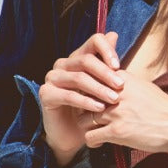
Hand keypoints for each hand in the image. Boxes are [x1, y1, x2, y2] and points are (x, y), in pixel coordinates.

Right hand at [40, 31, 123, 165]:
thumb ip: (108, 63)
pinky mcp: (46, 94)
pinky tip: (99, 108)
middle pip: (86, 60)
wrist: (73, 134)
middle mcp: (63, 64)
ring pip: (78, 78)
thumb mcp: (103, 86)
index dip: (107, 49)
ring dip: (98, 88)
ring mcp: (52, 78)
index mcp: (77, 57)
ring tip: (114, 99)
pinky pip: (68, 95)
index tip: (119, 65)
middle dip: (106, 73)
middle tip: (121, 86)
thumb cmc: (91, 109)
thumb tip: (114, 34)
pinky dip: (86, 101)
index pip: (94, 40)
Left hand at [81, 70, 167, 154]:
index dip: (88, 91)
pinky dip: (91, 141)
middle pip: (84, 99)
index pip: (92, 80)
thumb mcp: (143, 86)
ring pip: (83, 118)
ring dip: (86, 126)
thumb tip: (110, 82)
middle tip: (89, 116)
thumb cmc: (163, 107)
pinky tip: (99, 141)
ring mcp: (115, 113)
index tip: (90, 99)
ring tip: (93, 129)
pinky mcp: (116, 131)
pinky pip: (90, 136)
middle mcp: (115, 93)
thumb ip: (124, 83)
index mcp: (122, 79)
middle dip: (84, 109)